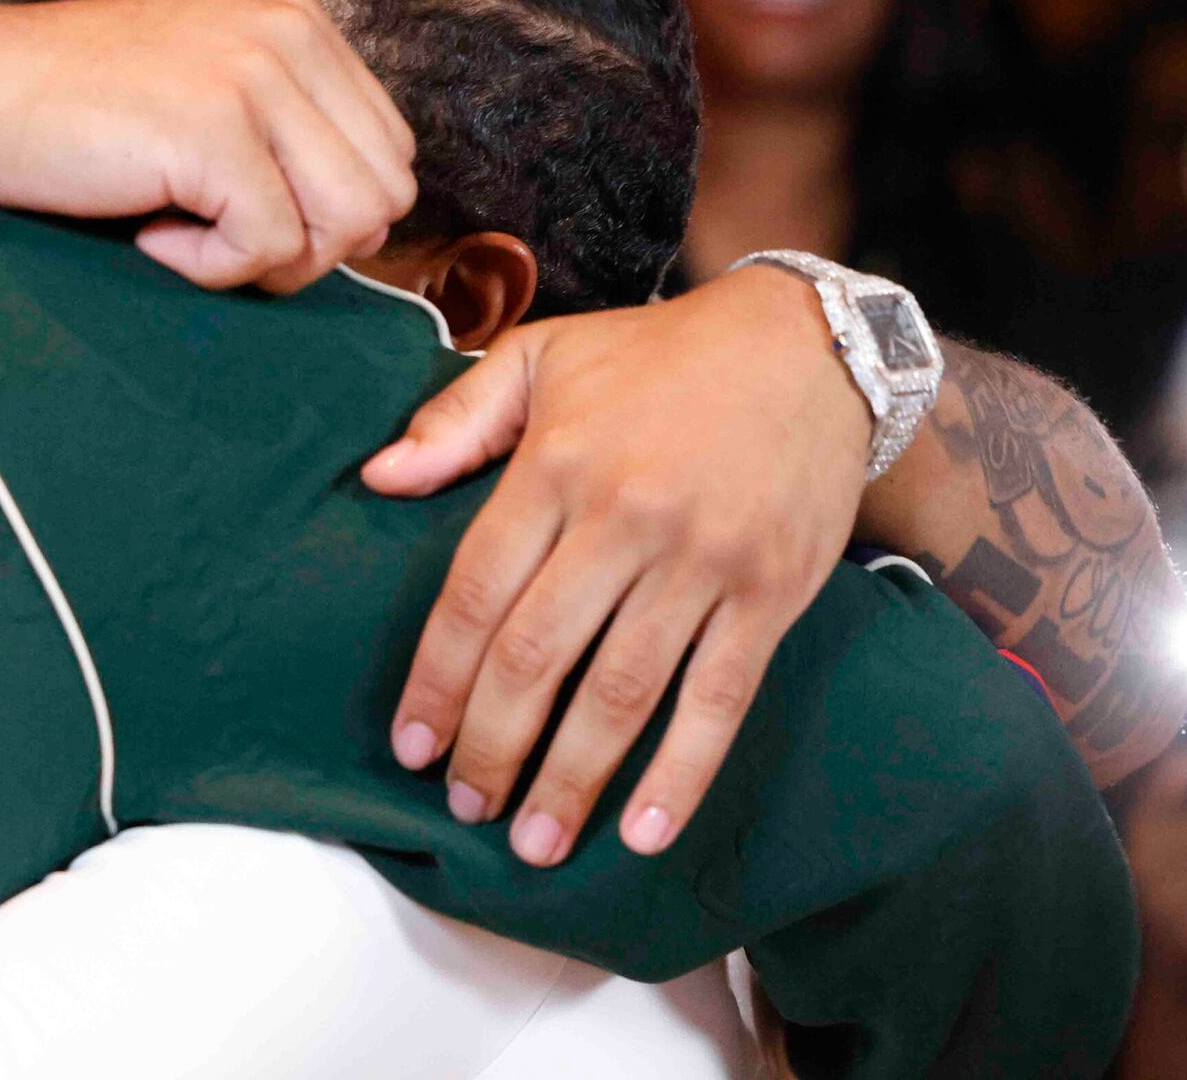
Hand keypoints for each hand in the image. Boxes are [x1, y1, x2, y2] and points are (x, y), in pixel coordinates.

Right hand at [0, 0, 416, 293]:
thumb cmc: (78, 109)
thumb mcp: (208, 86)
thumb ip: (288, 129)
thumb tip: (362, 229)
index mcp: (300, 22)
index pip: (391, 153)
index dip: (326, 211)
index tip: (237, 208)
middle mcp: (291, 35)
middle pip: (384, 196)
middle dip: (310, 246)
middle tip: (219, 237)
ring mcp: (255, 78)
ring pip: (347, 227)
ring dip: (269, 261)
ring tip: (189, 235)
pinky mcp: (215, 132)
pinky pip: (268, 248)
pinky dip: (209, 268)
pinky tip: (148, 232)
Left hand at [361, 265, 865, 863]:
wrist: (808, 345)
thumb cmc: (658, 357)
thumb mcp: (544, 357)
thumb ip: (455, 420)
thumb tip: (378, 479)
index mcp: (556, 465)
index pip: (476, 594)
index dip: (438, 679)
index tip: (410, 744)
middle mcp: (625, 519)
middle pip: (538, 655)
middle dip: (492, 744)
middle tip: (464, 803)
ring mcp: (703, 562)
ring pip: (621, 692)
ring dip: (572, 778)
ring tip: (534, 840)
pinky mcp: (771, 594)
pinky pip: (718, 700)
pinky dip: (681, 774)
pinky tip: (642, 831)